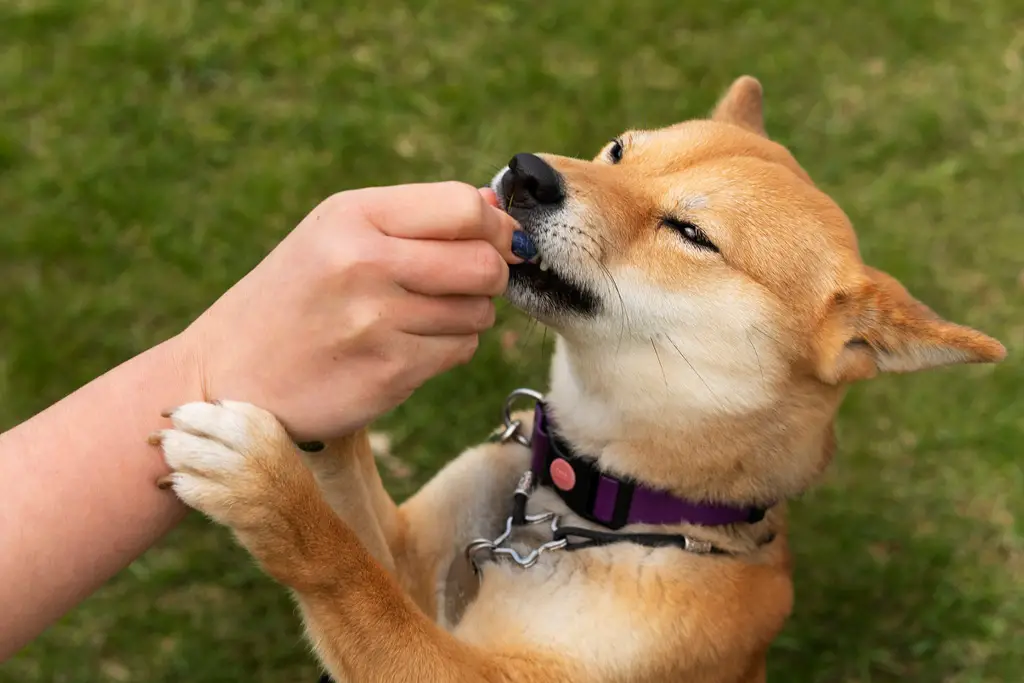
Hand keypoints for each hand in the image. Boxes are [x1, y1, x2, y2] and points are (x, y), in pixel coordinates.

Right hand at [173, 182, 520, 440]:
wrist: (228, 374)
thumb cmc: (294, 298)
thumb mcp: (335, 235)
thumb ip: (415, 219)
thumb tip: (498, 210)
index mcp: (352, 216)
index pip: (464, 207)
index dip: (495, 227)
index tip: (499, 240)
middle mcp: (364, 263)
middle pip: (483, 262)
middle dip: (490, 274)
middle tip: (467, 282)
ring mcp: (377, 321)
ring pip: (478, 312)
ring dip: (466, 315)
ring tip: (419, 316)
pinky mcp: (388, 373)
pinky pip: (460, 351)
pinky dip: (448, 349)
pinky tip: (407, 346)